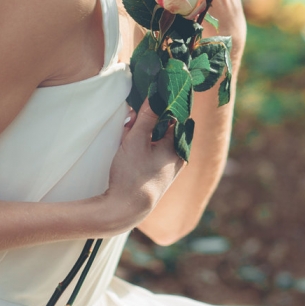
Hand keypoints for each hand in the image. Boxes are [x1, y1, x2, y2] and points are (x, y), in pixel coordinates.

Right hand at [101, 100, 185, 232]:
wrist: (126, 211)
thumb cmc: (133, 175)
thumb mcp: (137, 140)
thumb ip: (147, 116)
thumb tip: (157, 94)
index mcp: (178, 147)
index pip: (176, 115)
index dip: (162, 103)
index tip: (150, 94)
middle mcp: (177, 156)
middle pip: (165, 125)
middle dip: (148, 118)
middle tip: (132, 117)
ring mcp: (168, 165)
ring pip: (156, 137)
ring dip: (142, 130)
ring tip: (128, 128)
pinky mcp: (157, 172)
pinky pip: (152, 149)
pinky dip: (141, 142)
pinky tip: (127, 141)